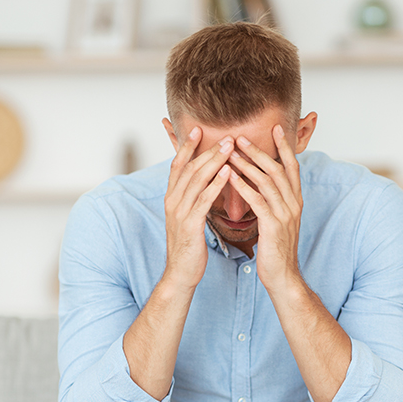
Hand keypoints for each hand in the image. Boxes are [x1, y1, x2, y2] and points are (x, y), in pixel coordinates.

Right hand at [163, 127, 233, 289]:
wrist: (181, 272)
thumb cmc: (189, 244)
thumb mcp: (188, 216)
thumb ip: (193, 197)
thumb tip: (204, 181)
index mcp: (172, 197)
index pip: (178, 165)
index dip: (187, 146)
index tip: (198, 129)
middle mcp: (172, 201)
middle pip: (189, 168)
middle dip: (207, 149)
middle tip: (226, 135)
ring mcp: (179, 212)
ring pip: (196, 179)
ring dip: (214, 161)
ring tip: (230, 147)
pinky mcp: (190, 224)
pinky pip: (203, 199)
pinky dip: (216, 184)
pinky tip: (228, 172)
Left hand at [228, 125, 303, 292]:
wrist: (283, 275)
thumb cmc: (277, 247)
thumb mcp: (279, 219)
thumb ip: (274, 199)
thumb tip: (263, 182)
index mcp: (295, 200)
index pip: (292, 166)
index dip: (285, 146)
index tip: (275, 128)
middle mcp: (293, 204)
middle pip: (278, 169)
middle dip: (259, 151)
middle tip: (241, 136)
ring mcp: (285, 214)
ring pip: (267, 181)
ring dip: (248, 165)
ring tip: (231, 153)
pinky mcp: (273, 226)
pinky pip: (258, 201)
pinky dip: (244, 186)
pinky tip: (230, 177)